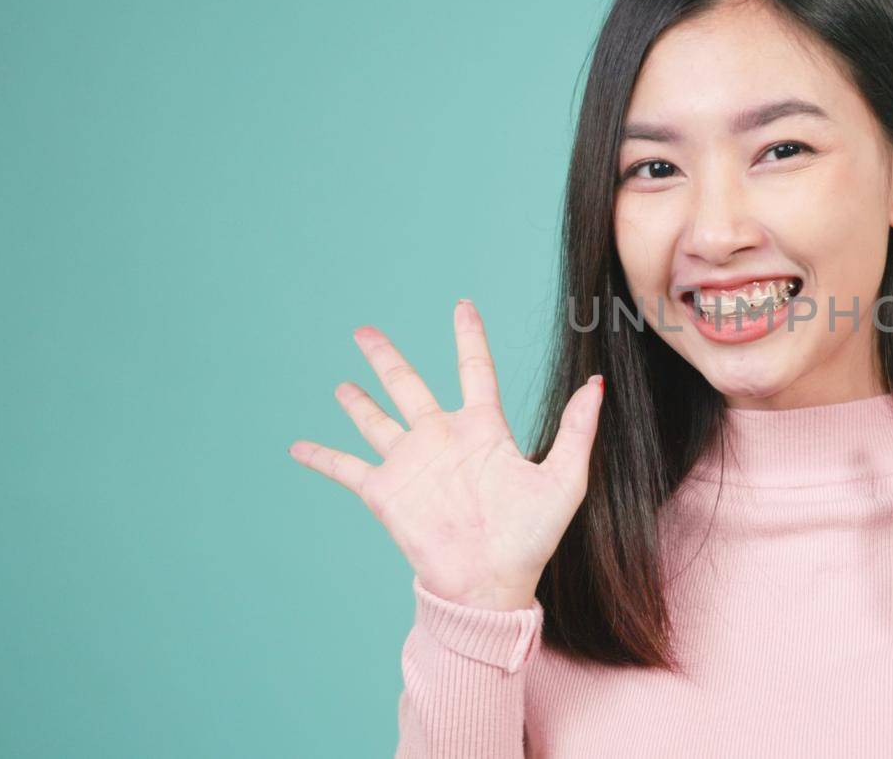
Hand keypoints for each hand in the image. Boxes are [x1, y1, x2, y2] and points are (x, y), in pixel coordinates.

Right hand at [289, 299, 603, 609]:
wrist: (491, 586)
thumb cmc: (531, 538)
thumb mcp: (564, 479)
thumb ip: (578, 429)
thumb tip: (596, 382)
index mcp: (484, 430)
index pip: (474, 370)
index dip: (468, 337)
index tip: (462, 306)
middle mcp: (442, 439)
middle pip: (408, 385)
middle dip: (386, 358)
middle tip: (365, 331)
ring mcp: (411, 464)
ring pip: (375, 419)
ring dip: (357, 401)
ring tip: (342, 383)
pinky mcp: (385, 492)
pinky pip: (345, 467)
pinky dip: (320, 456)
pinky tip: (296, 446)